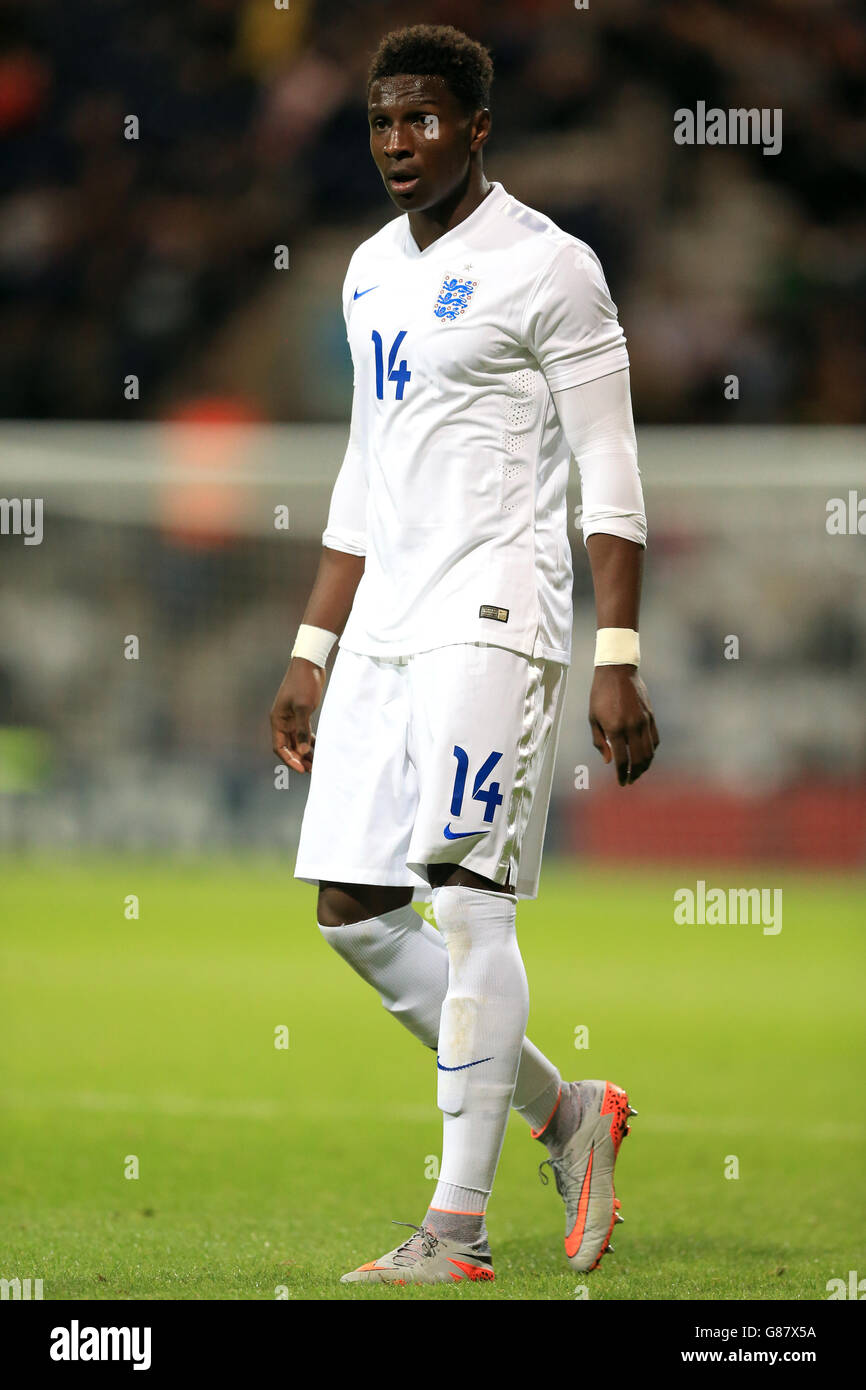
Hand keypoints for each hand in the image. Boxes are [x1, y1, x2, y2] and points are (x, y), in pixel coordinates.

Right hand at [270, 658, 325, 773]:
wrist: (309, 663)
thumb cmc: (304, 683)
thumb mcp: (304, 707)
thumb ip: (303, 730)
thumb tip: (304, 752)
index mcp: (278, 720)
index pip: (280, 747)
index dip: (289, 760)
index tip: (302, 769)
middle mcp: (282, 721)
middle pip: (288, 746)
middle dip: (299, 759)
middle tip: (312, 770)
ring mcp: (291, 718)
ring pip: (297, 741)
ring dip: (305, 752)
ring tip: (317, 763)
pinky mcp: (301, 714)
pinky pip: (304, 733)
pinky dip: (310, 741)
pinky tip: (319, 748)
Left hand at [589, 666, 659, 785]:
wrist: (617, 671)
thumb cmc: (600, 695)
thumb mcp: (593, 718)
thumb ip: (600, 741)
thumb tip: (609, 761)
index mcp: (615, 729)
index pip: (622, 760)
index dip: (622, 774)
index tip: (621, 782)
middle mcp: (632, 727)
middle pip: (639, 759)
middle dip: (635, 774)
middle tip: (630, 780)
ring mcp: (644, 721)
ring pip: (650, 751)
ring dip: (645, 765)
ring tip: (638, 771)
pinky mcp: (651, 716)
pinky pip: (655, 739)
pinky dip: (651, 751)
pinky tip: (645, 755)